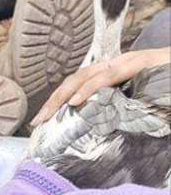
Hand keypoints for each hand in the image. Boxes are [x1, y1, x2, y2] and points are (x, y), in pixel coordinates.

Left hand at [31, 47, 170, 123]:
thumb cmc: (168, 87)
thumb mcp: (140, 102)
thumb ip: (119, 111)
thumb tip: (99, 133)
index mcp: (114, 74)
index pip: (79, 84)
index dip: (57, 100)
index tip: (41, 121)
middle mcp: (116, 64)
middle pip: (75, 79)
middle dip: (53, 100)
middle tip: (37, 122)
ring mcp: (127, 62)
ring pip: (86, 76)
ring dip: (63, 96)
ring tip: (48, 114)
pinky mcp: (139, 63)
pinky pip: (108, 76)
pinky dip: (89, 89)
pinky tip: (75, 102)